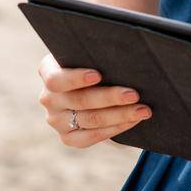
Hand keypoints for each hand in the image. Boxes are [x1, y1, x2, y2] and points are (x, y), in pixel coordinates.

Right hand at [36, 51, 151, 147]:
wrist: (88, 85)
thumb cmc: (94, 62)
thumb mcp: (88, 54)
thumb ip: (97, 54)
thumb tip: (126, 52)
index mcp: (48, 71)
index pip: (56, 78)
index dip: (76, 78)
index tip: (98, 74)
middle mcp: (48, 98)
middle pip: (79, 100)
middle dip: (110, 98)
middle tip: (134, 94)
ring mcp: (55, 120)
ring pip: (90, 120)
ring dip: (120, 115)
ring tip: (142, 110)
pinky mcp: (67, 138)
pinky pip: (91, 137)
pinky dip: (115, 129)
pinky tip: (132, 121)